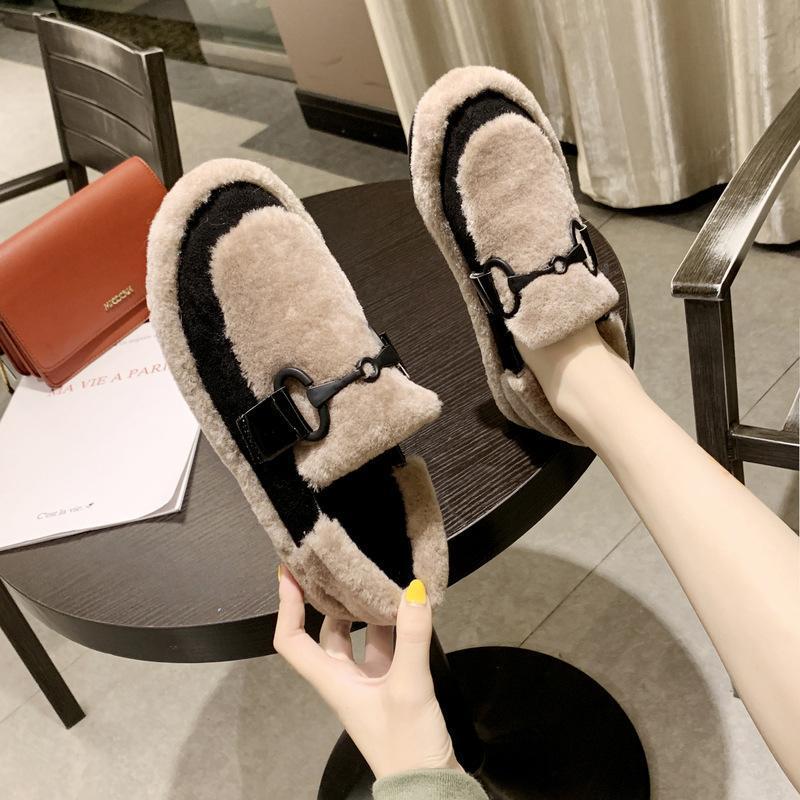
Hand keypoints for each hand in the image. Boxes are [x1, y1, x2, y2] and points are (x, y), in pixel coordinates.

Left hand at [273, 567, 460, 779]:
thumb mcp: (408, 686)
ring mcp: (368, 684)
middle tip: (343, 566)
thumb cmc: (405, 742)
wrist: (428, 786)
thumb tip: (413, 589)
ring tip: (378, 578)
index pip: (291, 640)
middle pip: (327, 631)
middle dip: (332, 599)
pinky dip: (394, 627)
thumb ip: (411, 637)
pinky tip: (409, 610)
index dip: (287, 606)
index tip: (289, 572)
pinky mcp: (392, 688)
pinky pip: (386, 648)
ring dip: (367, 611)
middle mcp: (344, 679)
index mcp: (332, 680)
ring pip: (360, 637)